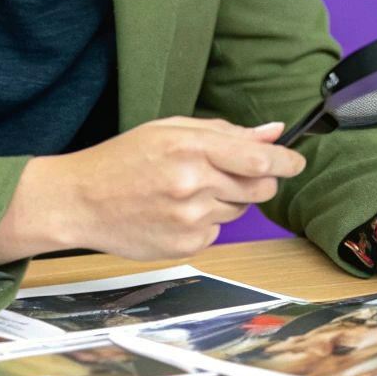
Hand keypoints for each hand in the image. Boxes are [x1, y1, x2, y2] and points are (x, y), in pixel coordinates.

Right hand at [0, 117, 305, 265]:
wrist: (81, 200)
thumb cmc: (124, 159)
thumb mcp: (171, 130)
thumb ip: (225, 132)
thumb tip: (273, 132)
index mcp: (192, 147)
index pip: (258, 157)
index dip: (285, 161)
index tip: (295, 162)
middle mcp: (194, 183)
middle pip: (258, 188)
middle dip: (256, 181)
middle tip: (229, 175)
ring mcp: (190, 218)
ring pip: (237, 211)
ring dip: (224, 201)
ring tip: (185, 191)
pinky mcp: (185, 245)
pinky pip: (216, 233)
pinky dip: (205, 223)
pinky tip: (173, 212)